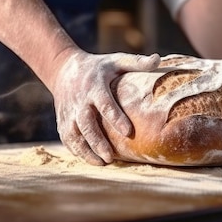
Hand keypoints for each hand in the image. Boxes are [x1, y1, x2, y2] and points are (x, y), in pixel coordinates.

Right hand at [52, 50, 160, 164]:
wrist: (64, 69)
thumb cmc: (98, 67)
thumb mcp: (116, 61)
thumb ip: (137, 62)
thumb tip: (158, 59)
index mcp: (95, 86)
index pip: (105, 104)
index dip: (116, 118)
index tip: (128, 132)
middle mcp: (80, 101)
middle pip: (86, 124)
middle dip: (97, 141)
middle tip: (110, 157)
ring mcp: (69, 113)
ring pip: (74, 135)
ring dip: (86, 150)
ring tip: (102, 163)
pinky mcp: (62, 121)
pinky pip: (68, 139)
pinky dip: (77, 151)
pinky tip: (91, 160)